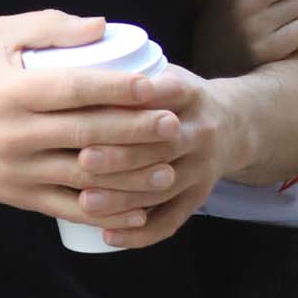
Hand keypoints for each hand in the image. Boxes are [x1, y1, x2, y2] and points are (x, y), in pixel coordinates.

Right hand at [0, 11, 185, 234]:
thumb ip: (49, 27)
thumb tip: (103, 27)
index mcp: (12, 91)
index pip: (75, 89)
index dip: (119, 87)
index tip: (156, 84)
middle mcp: (16, 133)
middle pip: (88, 134)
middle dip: (137, 130)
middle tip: (175, 124)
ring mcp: (18, 170)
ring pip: (84, 177)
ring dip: (130, 177)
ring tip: (168, 169)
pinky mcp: (19, 196)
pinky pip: (69, 209)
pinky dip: (105, 213)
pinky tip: (137, 211)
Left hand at [91, 66, 232, 249]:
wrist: (233, 125)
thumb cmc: (176, 98)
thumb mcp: (165, 74)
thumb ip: (128, 74)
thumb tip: (64, 61)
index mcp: (190, 94)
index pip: (165, 96)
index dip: (134, 104)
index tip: (96, 108)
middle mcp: (201, 132)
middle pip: (162, 147)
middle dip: (122, 155)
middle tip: (83, 160)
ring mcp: (202, 169)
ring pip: (162, 187)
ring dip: (124, 198)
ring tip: (86, 202)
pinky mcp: (198, 198)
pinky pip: (171, 221)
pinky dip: (140, 234)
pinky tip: (109, 236)